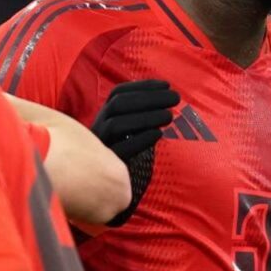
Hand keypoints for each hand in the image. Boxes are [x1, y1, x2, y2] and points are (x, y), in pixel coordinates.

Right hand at [92, 80, 178, 226]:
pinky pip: (120, 150)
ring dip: (146, 117)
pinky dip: (139, 140)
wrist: (94, 186)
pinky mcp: (105, 164)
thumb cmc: (117, 155)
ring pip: (117, 124)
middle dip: (149, 98)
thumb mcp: (125, 133)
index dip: (142, 86)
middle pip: (119, 105)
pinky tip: (158, 135)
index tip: (167, 84)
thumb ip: (138, 117)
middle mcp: (98, 127)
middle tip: (176, 98)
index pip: (119, 93)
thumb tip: (165, 100)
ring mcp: (99, 145)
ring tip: (170, 116)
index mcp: (103, 117)